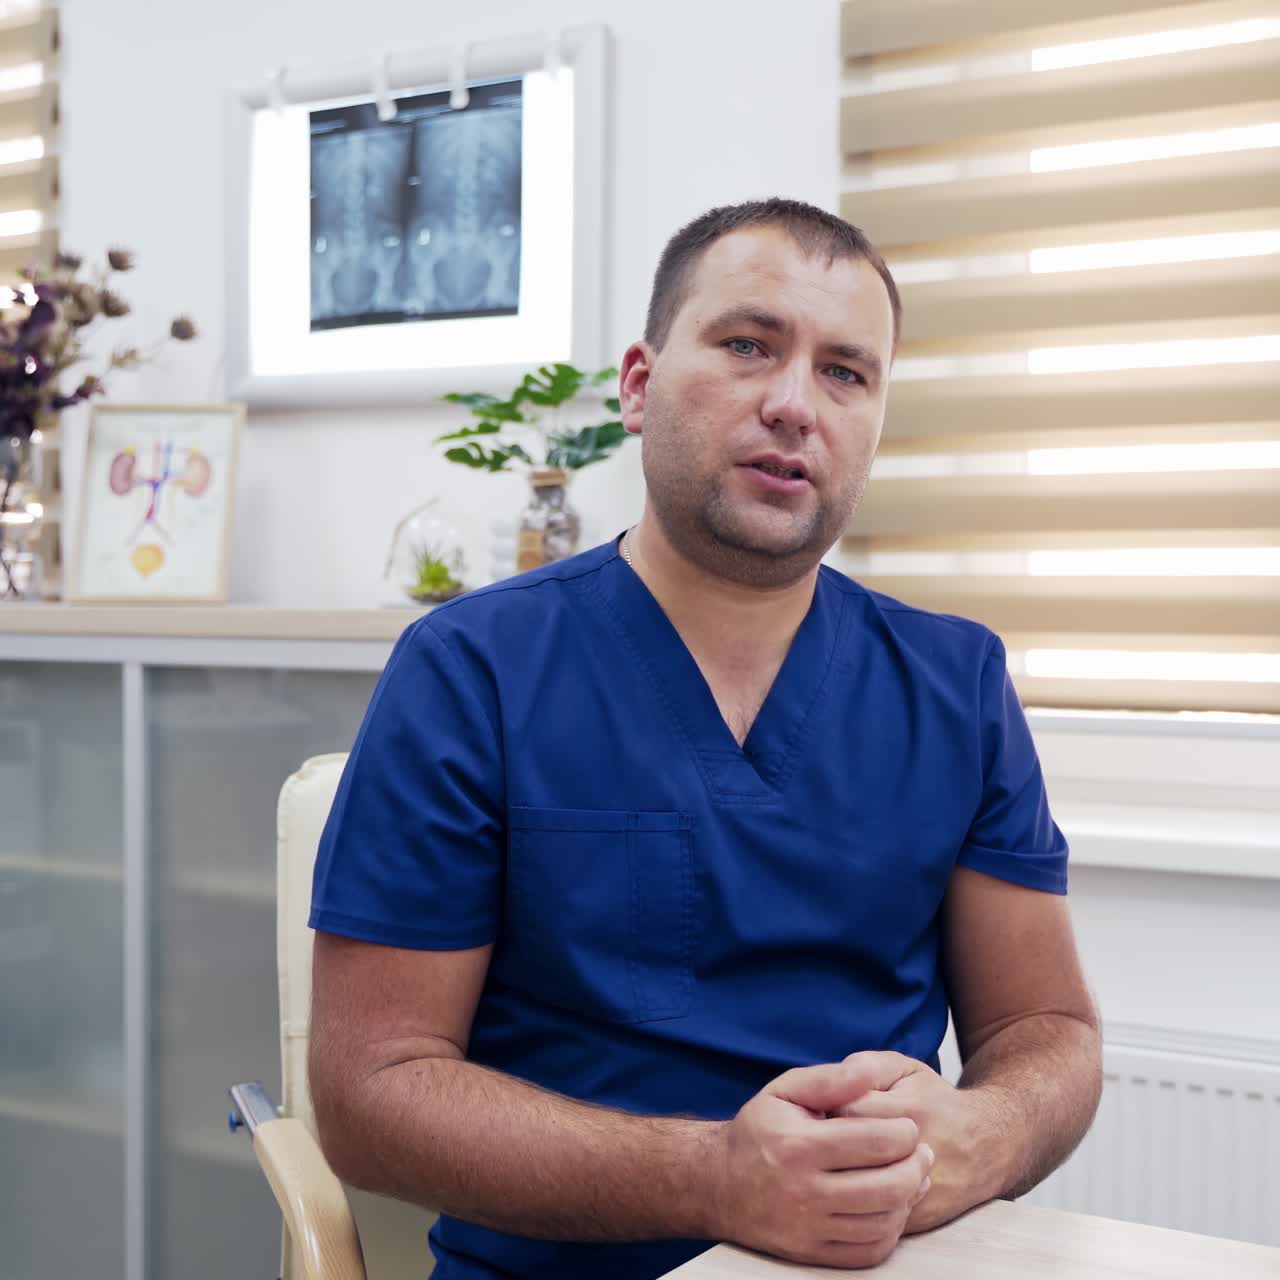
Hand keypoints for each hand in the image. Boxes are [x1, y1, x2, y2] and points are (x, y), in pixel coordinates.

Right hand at [707, 1059, 935, 1268]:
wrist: (717, 1183)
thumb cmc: (758, 1131)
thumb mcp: (784, 1091)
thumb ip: (829, 1080)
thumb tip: (868, 1072)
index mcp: (799, 1146)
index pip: (874, 1142)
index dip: (904, 1133)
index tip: (909, 1127)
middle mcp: (804, 1191)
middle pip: (887, 1187)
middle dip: (917, 1168)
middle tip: (923, 1154)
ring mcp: (808, 1228)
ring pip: (882, 1222)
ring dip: (909, 1200)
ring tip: (913, 1178)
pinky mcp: (810, 1254)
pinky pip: (867, 1252)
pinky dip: (890, 1232)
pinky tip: (892, 1208)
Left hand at [838, 1052, 1003, 1233]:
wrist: (985, 1146)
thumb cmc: (933, 1101)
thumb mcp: (904, 1069)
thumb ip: (866, 1066)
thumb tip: (835, 1081)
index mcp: (909, 1111)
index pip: (846, 1111)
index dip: (830, 1107)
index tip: (832, 1107)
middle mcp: (916, 1156)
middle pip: (849, 1153)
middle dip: (834, 1143)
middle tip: (837, 1135)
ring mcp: (918, 1193)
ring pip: (858, 1190)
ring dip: (844, 1174)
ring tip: (848, 1157)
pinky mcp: (917, 1221)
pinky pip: (871, 1216)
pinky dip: (859, 1200)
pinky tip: (861, 1180)